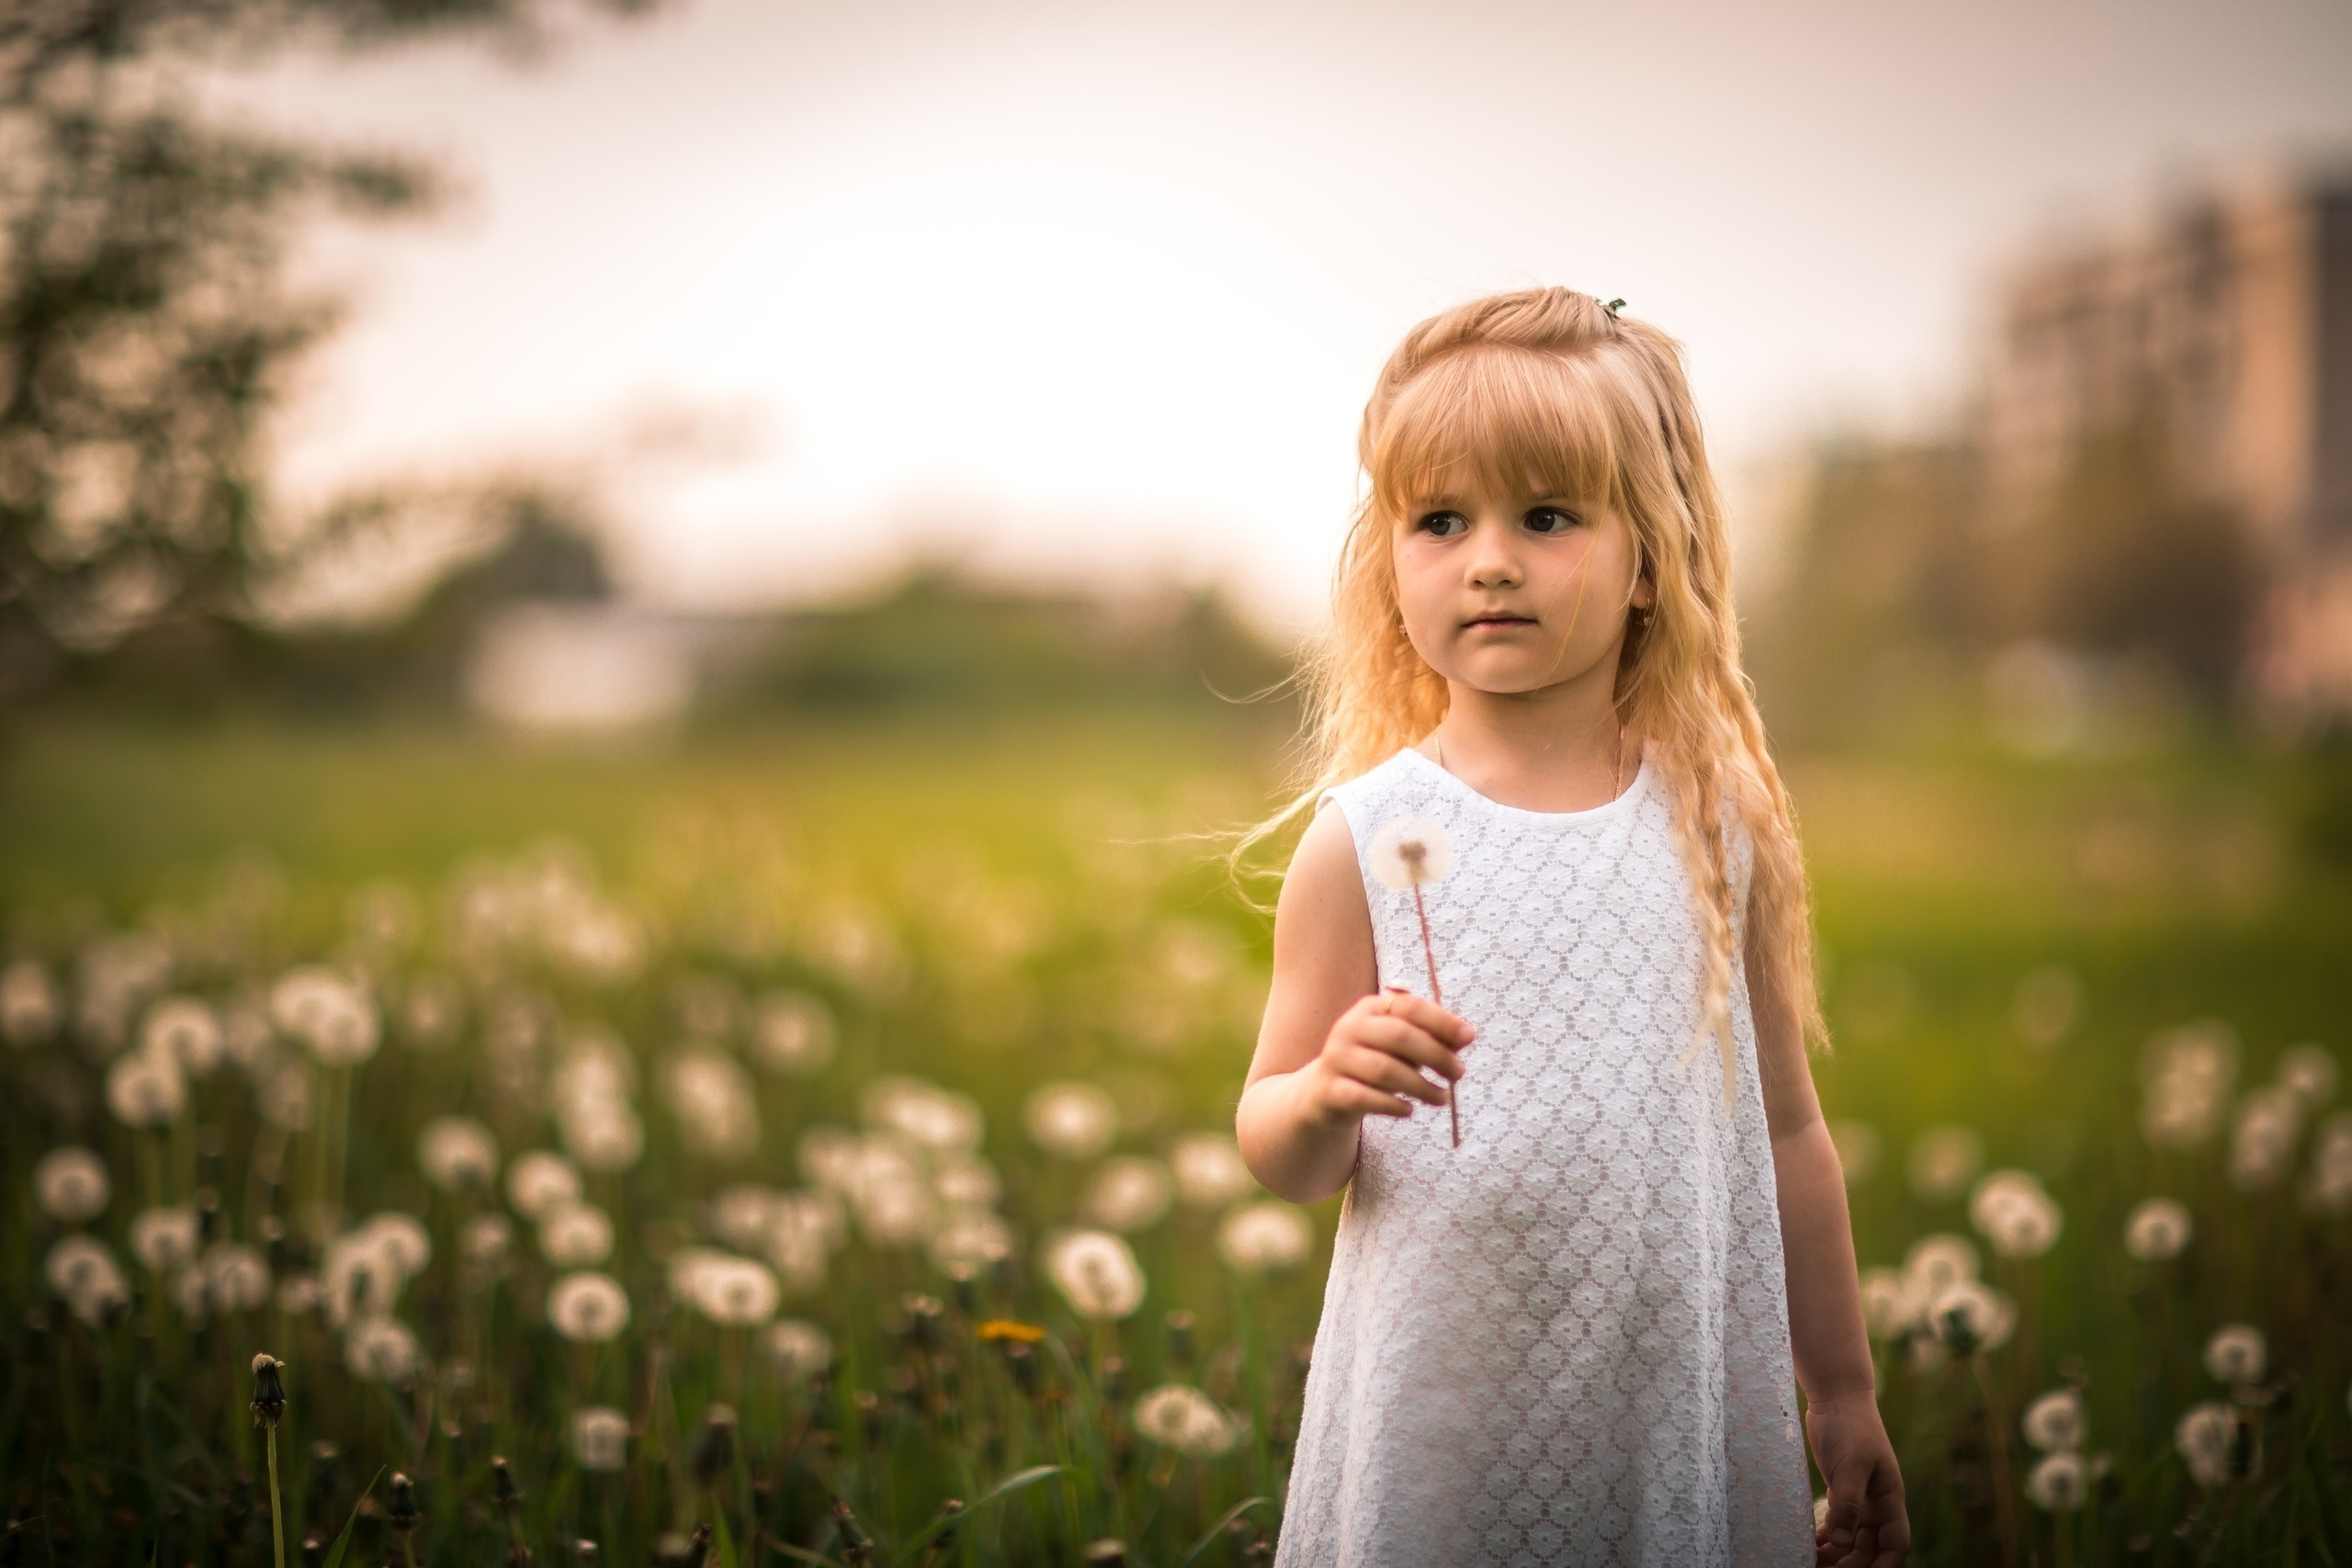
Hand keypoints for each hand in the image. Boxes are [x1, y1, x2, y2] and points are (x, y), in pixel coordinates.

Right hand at [1298, 989, 1472, 1124]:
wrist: (1326, 1094)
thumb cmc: (1374, 1064)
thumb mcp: (1402, 1048)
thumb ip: (1430, 1038)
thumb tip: (1466, 1036)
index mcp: (1369, 1008)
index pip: (1408, 1005)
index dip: (1441, 1020)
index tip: (1470, 1037)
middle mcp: (1348, 1027)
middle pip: (1400, 1036)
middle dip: (1436, 1055)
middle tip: (1459, 1073)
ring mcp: (1336, 1058)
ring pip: (1385, 1070)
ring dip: (1421, 1086)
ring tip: (1441, 1098)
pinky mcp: (1329, 1089)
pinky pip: (1366, 1097)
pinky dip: (1393, 1105)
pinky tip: (1409, 1110)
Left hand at [1808, 1393, 1908, 1567]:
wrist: (1836, 1396)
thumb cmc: (1850, 1427)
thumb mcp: (1851, 1466)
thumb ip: (1848, 1504)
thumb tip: (1842, 1543)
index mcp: (1890, 1500)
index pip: (1896, 1544)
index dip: (1883, 1566)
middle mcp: (1877, 1504)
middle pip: (1870, 1547)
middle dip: (1851, 1563)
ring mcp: (1859, 1497)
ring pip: (1851, 1538)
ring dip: (1835, 1553)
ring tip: (1809, 1560)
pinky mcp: (1840, 1489)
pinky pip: (1836, 1523)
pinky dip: (1825, 1536)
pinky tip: (1808, 1544)